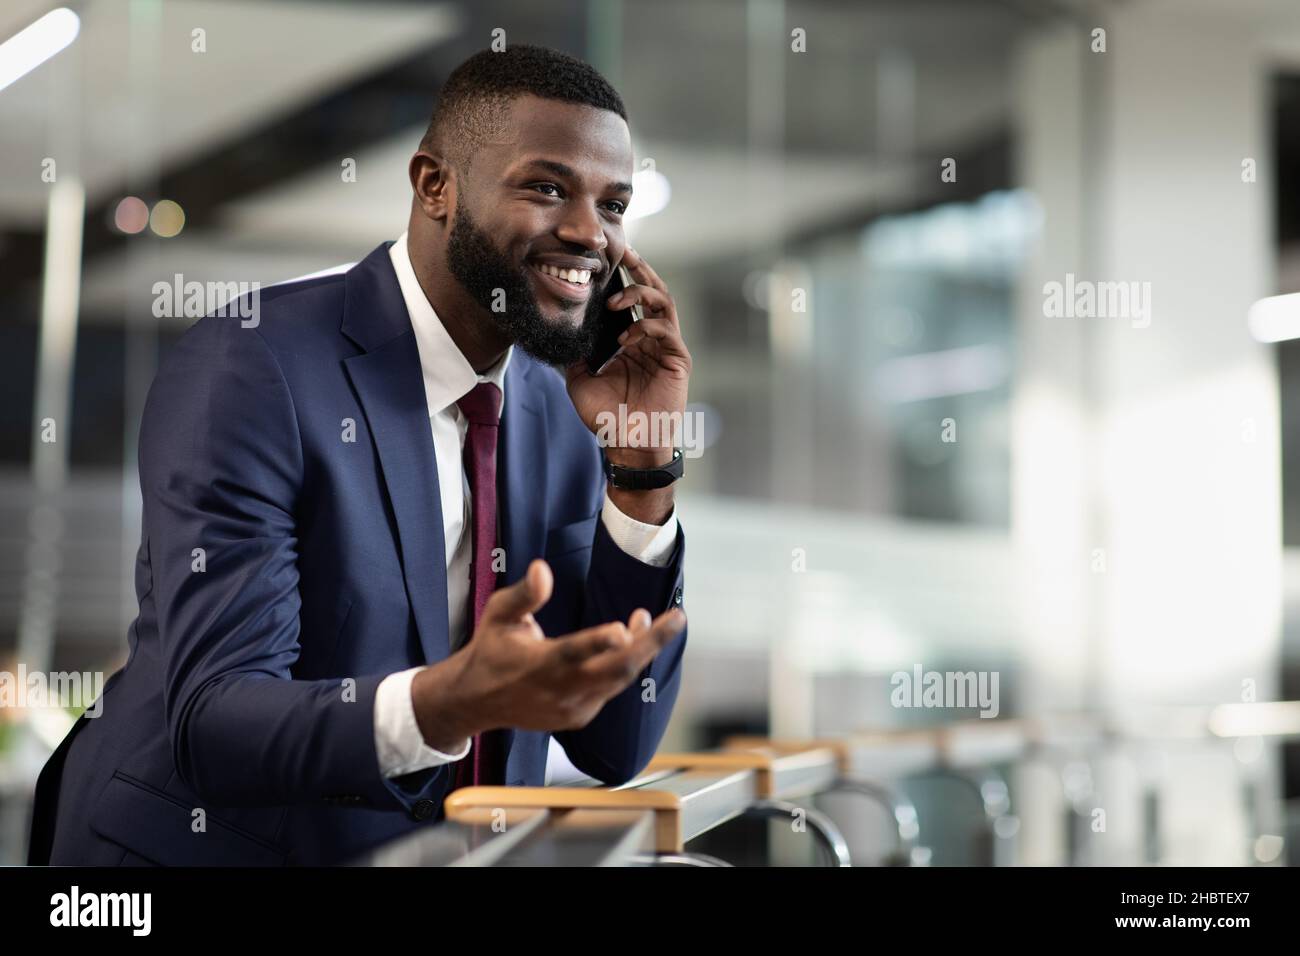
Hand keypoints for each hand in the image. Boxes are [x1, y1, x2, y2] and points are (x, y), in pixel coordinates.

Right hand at [412, 559, 685, 743]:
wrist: (476, 701)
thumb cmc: (492, 649)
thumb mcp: (498, 614)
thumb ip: (524, 595)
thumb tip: (542, 568)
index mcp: (539, 664)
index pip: (573, 653)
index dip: (599, 643)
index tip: (622, 628)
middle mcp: (561, 690)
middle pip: (617, 670)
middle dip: (651, 644)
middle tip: (676, 618)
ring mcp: (574, 707)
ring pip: (621, 679)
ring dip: (643, 649)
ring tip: (655, 619)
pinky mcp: (581, 716)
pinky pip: (612, 689)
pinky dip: (625, 665)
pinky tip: (629, 640)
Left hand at [564, 247, 691, 469]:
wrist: (626, 444)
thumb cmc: (606, 416)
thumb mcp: (579, 379)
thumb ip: (574, 353)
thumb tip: (560, 330)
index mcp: (632, 340)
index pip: (631, 300)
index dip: (623, 278)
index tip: (607, 259)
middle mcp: (652, 339)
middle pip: (653, 291)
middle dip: (640, 269)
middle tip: (624, 252)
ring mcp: (667, 348)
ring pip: (664, 303)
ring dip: (640, 294)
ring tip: (616, 300)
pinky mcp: (678, 360)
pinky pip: (666, 330)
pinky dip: (646, 326)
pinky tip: (626, 337)